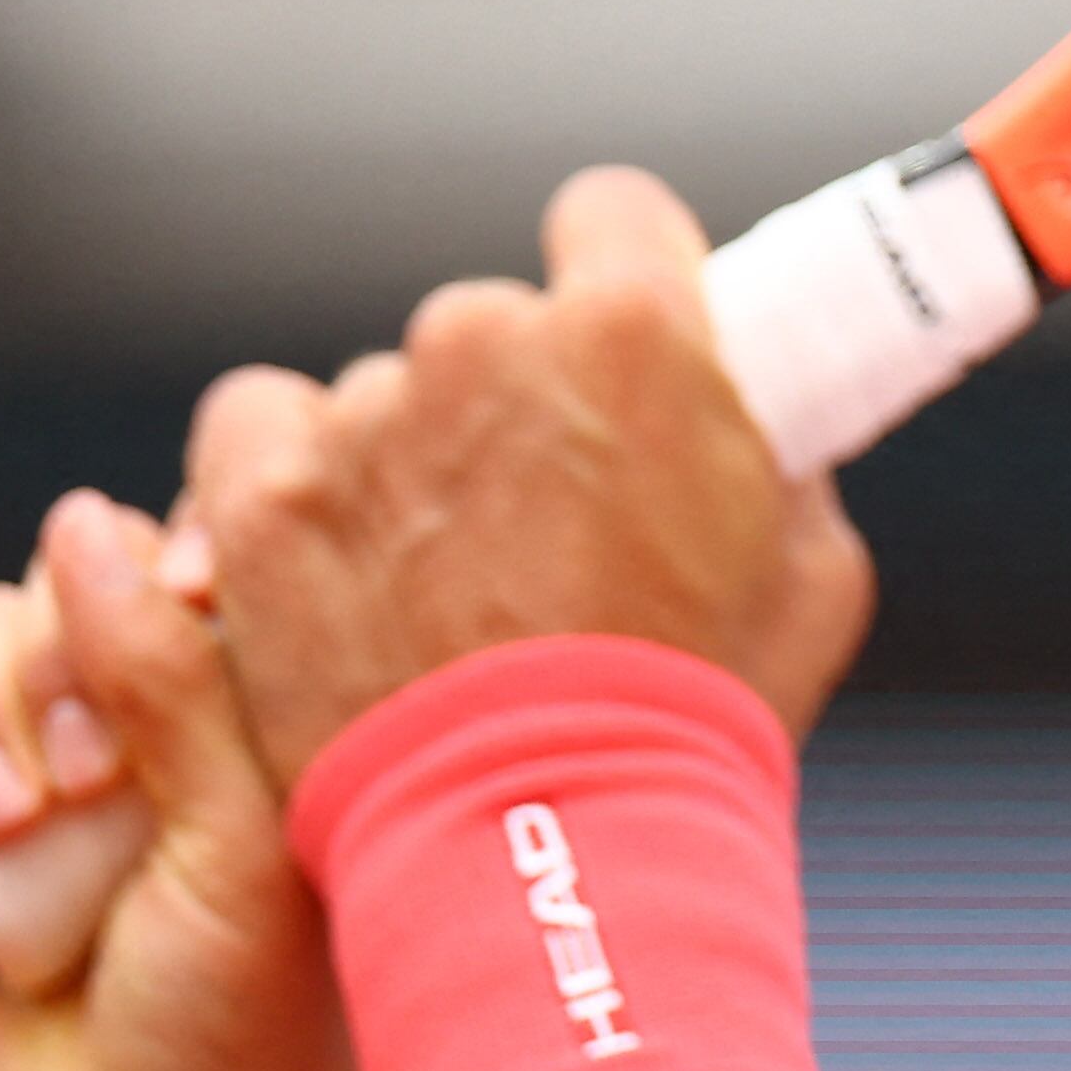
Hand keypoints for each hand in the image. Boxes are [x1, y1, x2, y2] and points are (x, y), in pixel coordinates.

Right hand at [0, 490, 400, 1070]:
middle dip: (61, 654)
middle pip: (68, 584)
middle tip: (89, 775)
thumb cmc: (239, 1024)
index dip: (176, 557)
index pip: (202, 553)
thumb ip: (169, 676)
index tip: (192, 592)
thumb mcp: (237, 836)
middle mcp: (147, 726)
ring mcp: (34, 783)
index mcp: (258, 704)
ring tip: (14, 822)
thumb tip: (81, 519)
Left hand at [190, 165, 876, 782]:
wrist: (552, 856)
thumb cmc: (697, 722)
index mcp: (637, 330)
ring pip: (382, 394)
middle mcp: (486, 341)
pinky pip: (258, 431)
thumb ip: (772, 458)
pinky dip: (283, 483)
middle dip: (516, 403)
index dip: (625, 279)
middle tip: (541, 526)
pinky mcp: (259, 500)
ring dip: (407, 463)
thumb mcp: (812, 566)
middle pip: (493, 324)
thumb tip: (754, 426)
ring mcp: (364, 419)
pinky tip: (330, 563)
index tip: (622, 349)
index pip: (614, 214)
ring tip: (437, 594)